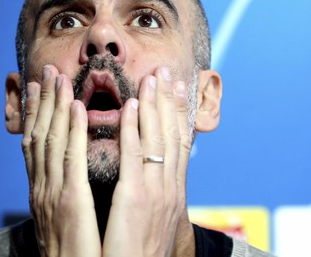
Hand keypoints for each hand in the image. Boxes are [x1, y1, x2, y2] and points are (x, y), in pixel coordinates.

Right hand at [22, 65, 100, 256]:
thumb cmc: (75, 253)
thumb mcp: (65, 218)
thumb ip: (66, 192)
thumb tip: (70, 173)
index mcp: (44, 192)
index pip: (37, 145)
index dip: (36, 114)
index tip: (39, 88)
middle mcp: (43, 188)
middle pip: (40, 136)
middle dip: (43, 102)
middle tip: (47, 71)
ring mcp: (53, 193)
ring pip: (52, 140)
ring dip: (55, 106)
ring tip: (59, 78)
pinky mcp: (70, 202)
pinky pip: (72, 160)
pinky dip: (72, 131)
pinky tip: (76, 108)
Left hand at [103, 67, 192, 256]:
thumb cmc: (140, 256)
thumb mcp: (155, 222)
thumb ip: (155, 197)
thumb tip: (153, 182)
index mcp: (173, 194)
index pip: (180, 145)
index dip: (179, 114)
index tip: (177, 89)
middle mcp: (169, 188)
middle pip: (172, 135)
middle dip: (169, 101)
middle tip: (166, 72)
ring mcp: (155, 192)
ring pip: (157, 139)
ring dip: (154, 104)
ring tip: (152, 77)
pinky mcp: (135, 198)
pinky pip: (134, 155)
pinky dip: (133, 128)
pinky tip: (130, 105)